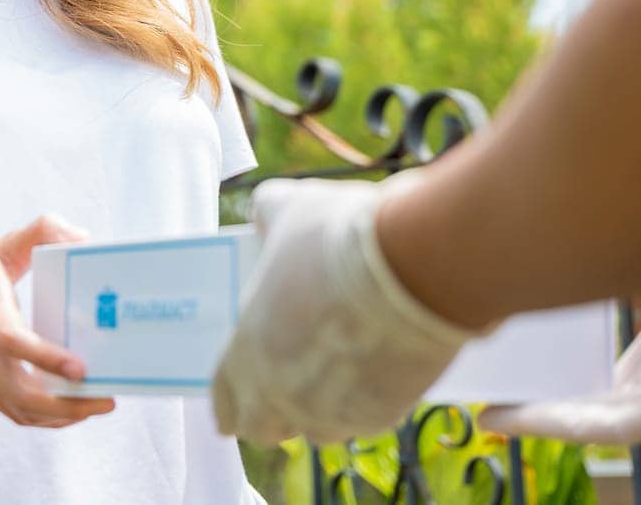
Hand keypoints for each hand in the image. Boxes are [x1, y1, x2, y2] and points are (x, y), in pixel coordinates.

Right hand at [0, 213, 117, 427]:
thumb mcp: (2, 244)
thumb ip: (41, 231)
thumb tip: (82, 238)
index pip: (12, 339)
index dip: (46, 357)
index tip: (81, 367)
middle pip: (19, 390)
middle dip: (66, 403)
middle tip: (106, 398)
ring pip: (18, 408)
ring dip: (61, 415)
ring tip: (97, 404)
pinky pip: (13, 412)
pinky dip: (45, 418)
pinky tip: (72, 409)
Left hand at [212, 173, 486, 443]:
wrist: (415, 269)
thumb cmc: (338, 239)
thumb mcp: (290, 209)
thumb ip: (267, 215)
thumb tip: (262, 217)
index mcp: (247, 353)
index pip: (225, 399)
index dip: (229, 401)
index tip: (234, 403)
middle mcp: (282, 395)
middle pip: (265, 427)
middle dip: (271, 415)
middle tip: (284, 388)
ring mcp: (333, 411)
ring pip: (317, 430)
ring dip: (317, 412)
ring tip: (331, 378)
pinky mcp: (381, 415)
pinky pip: (362, 420)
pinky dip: (362, 403)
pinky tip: (371, 373)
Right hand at [480, 227, 640, 443]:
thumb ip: (624, 239)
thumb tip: (569, 195)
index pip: (608, 366)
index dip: (560, 366)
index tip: (510, 346)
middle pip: (596, 394)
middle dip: (540, 395)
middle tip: (483, 382)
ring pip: (593, 419)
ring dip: (535, 419)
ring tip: (484, 413)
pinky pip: (606, 427)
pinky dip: (550, 424)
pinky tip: (506, 417)